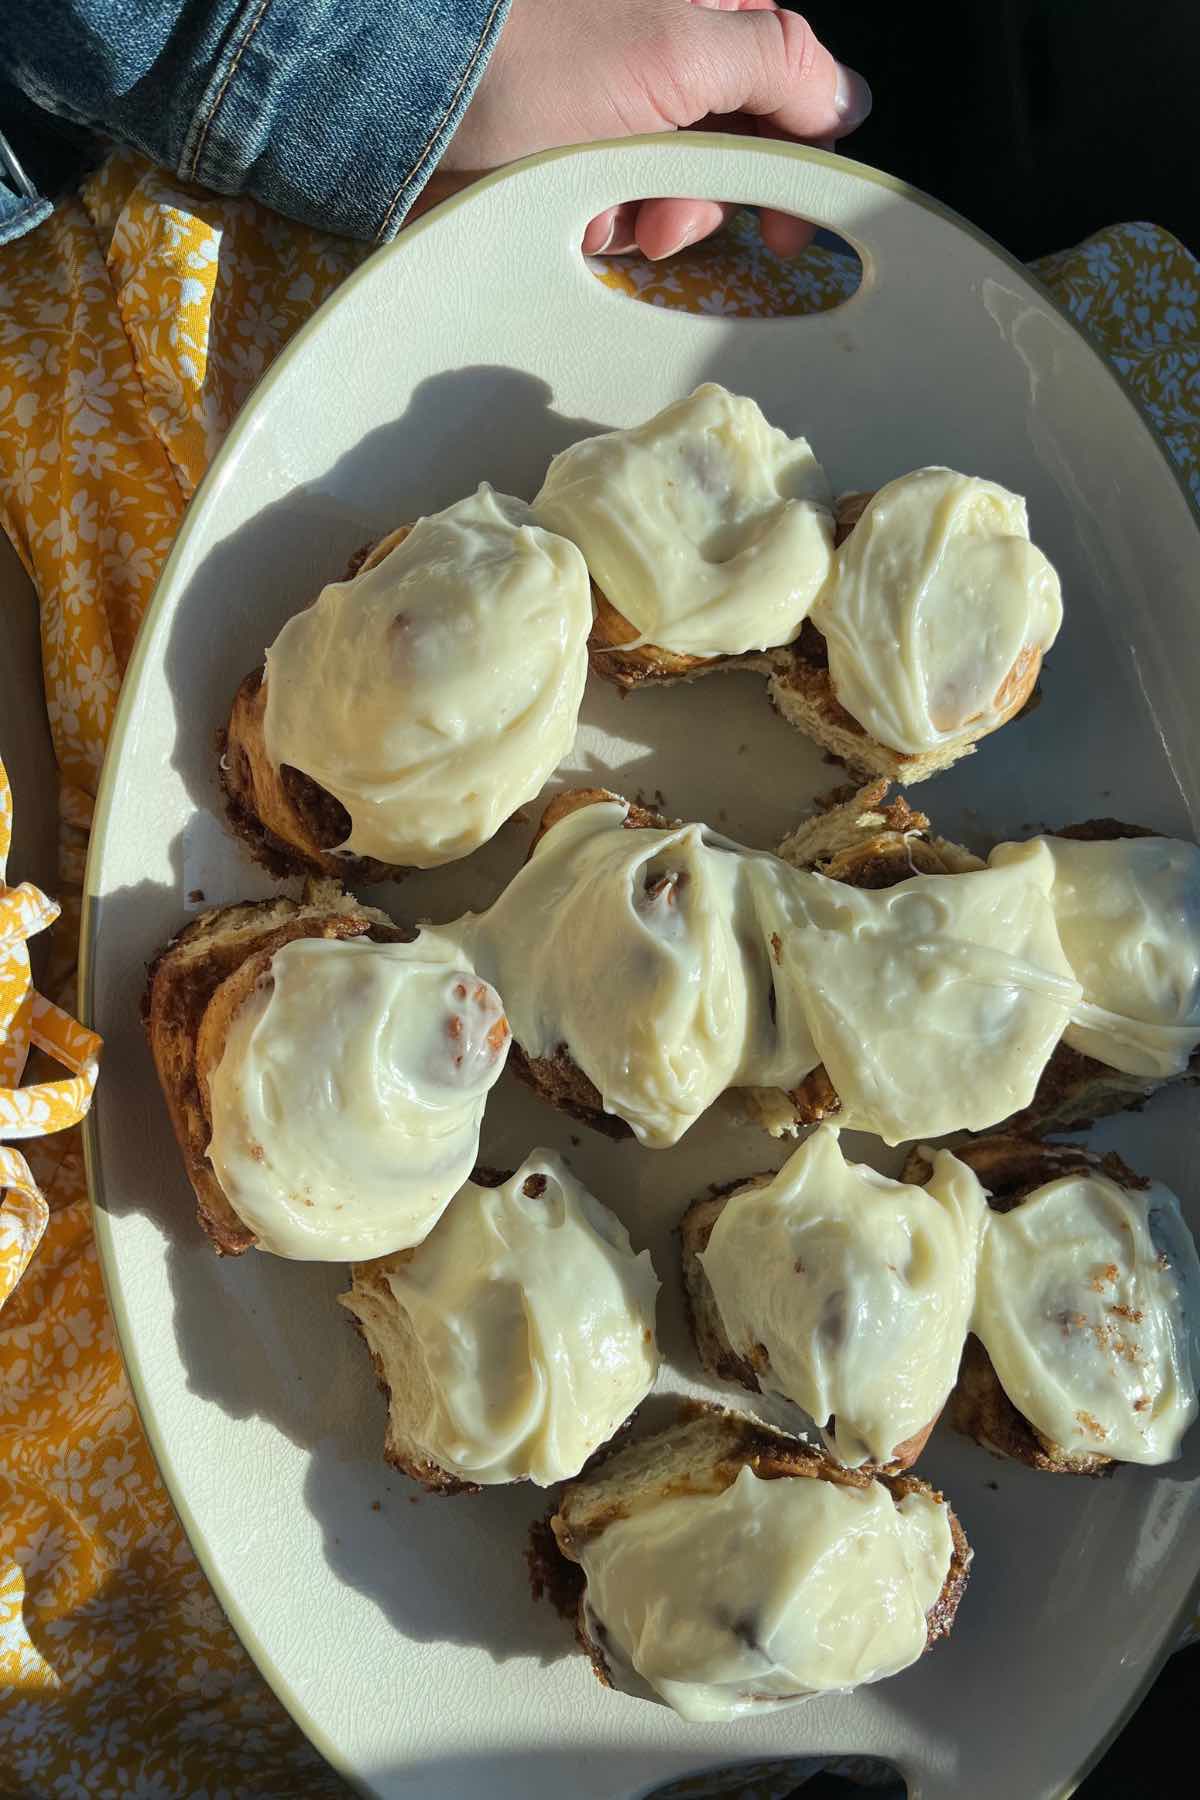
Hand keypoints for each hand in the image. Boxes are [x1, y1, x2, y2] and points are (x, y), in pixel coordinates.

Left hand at [424, 0, 870, 257]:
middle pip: (735, 151)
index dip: (798, 159)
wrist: (414, 102)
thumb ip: (779, 65)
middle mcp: (666, 55)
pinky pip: (617, 210)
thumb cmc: (539, 57)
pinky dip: (601, 221)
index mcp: (704, 10)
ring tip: (602, 210)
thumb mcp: (680, 47)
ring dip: (647, 215)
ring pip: (676, 191)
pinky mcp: (572, 159)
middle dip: (703, 197)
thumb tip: (850, 102)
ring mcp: (618, 112)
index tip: (789, 226)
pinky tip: (569, 209)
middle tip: (663, 217)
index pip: (789, 86)